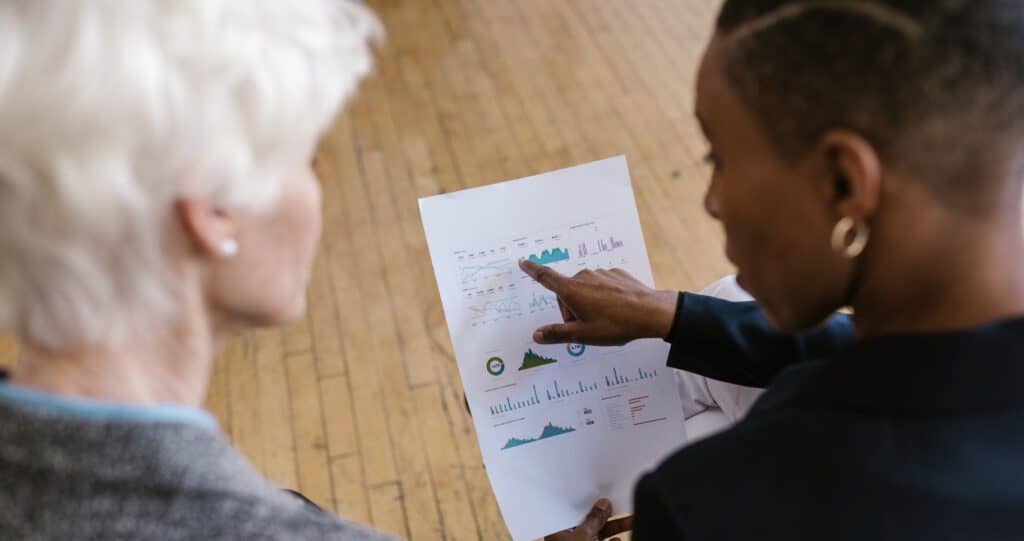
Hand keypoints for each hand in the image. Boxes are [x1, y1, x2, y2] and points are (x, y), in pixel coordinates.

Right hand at [519, 259, 678, 344]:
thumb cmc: (615, 324)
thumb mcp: (583, 335)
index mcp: (571, 290)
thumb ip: (557, 334)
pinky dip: (604, 298)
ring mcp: (601, 273)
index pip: (546, 277)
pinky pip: (603, 286)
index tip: (523, 261)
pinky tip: (615, 310)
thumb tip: (537, 335)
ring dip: (588, 304)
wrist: (650, 313)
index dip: (532, 270)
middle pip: (568, 292)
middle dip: (571, 309)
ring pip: (586, 290)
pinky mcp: (616, 274)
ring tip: (604, 320)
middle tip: (586, 327)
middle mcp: (584, 277)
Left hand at [544, 499, 632, 540]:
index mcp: (558, 534)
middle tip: (620, 504)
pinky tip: (620, 540)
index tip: (602, 493)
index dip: (586, 502)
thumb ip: (594, 519)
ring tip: (630, 520)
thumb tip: (603, 504)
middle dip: (605, 516)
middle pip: (588, 523)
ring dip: (614, 529)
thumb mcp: (584, 536)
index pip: (572, 512)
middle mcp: (568, 540)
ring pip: (598, 536)